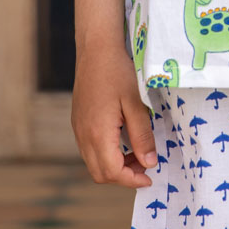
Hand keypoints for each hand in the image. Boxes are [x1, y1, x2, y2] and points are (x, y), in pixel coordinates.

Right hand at [71, 40, 158, 188]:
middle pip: (100, 173)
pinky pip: (89, 149)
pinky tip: (122, 141)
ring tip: (137, 153)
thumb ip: (142, 135)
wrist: (96, 48)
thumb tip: (149, 163)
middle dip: (123, 176)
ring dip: (114, 166)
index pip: (112, 172)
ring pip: (93, 163)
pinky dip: (106, 154)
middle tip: (145, 166)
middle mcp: (83, 135)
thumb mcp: (136, 103)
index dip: (132, 180)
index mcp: (98, 133)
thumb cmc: (118, 72)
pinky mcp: (78, 121)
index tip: (150, 177)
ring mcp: (78, 128)